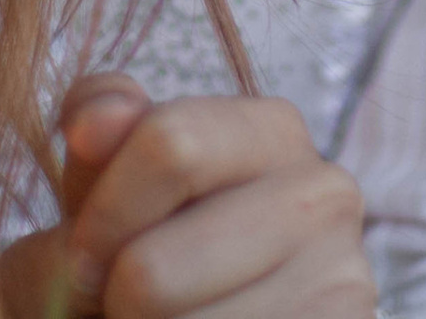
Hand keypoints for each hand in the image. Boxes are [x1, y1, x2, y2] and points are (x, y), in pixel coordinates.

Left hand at [0, 75, 374, 318]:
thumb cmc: (146, 250)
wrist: (194, 313)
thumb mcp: (110, 188)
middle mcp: (326, 192)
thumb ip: (98, 134)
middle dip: (112, 301)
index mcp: (274, 130)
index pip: (168, 145)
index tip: (83, 255)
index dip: (99, 218)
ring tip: (168, 318)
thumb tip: (91, 124)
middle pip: (151, 271)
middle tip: (122, 302)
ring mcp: (342, 276)